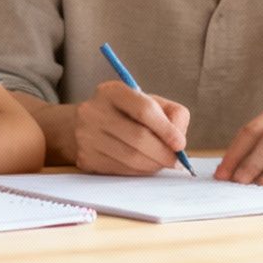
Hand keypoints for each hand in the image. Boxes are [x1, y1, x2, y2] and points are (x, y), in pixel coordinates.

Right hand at [70, 80, 190, 175]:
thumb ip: (171, 114)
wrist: (83, 127)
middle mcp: (94, 112)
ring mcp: (87, 136)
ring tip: (161, 162)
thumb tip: (179, 141)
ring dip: (153, 164)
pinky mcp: (86, 158)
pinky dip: (139, 171)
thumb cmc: (124, 114)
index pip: (144, 110)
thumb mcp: (147, 102)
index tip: (180, 144)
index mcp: (112, 92)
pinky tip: (143, 165)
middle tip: (174, 160)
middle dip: (162, 152)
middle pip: (138, 137)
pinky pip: (121, 170)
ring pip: (131, 157)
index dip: (166, 129)